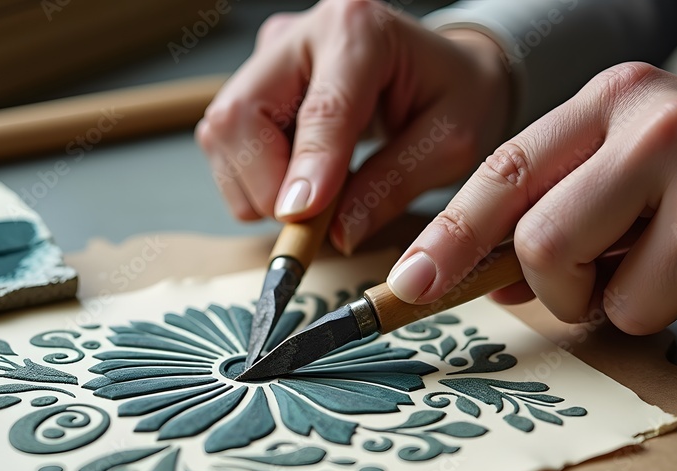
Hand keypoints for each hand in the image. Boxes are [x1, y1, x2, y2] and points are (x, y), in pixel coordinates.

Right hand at [195, 0, 511, 253]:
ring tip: (316, 198)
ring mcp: (269, 56)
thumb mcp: (451, 142)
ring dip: (257, 186)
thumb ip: (395, 184)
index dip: (307, 167)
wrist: (444, 67)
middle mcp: (303, 33)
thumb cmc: (454, 95)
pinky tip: (300, 179)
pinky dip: (254, 180)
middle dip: (265, 184)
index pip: (322, 108)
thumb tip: (339, 234)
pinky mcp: (252, 82)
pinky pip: (227, 145)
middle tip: (310, 222)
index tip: (299, 217)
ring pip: (222, 135)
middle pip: (240, 116)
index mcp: (362, 29)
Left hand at [387, 62, 676, 343]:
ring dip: (643, 305)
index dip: (449, 236)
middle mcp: (662, 131)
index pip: (505, 171)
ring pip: (617, 304)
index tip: (409, 284)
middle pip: (542, 245)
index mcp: (617, 101)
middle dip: (561, 289)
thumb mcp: (636, 160)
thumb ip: (561, 207)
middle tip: (605, 278)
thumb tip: (492, 280)